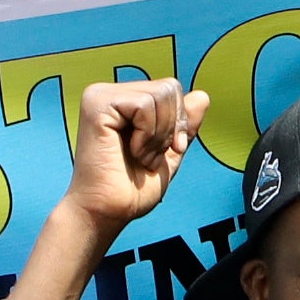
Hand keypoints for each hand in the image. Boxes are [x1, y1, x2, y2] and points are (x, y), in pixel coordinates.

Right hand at [60, 77, 206, 240]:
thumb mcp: (168, 152)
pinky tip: (131, 151)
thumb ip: (183, 125)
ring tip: (139, 156)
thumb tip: (202, 96)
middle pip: (168, 87)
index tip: (167, 151)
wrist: (107, 212)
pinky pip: (144, 104)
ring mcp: (100, 96)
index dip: (179, 121)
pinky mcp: (97, 105)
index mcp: (123, 101)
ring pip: (159, 95)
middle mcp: (109, 93)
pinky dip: (147, 135)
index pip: (170, 89)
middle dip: (170, 128)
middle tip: (148, 156)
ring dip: (158, 136)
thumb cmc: (131, 189)